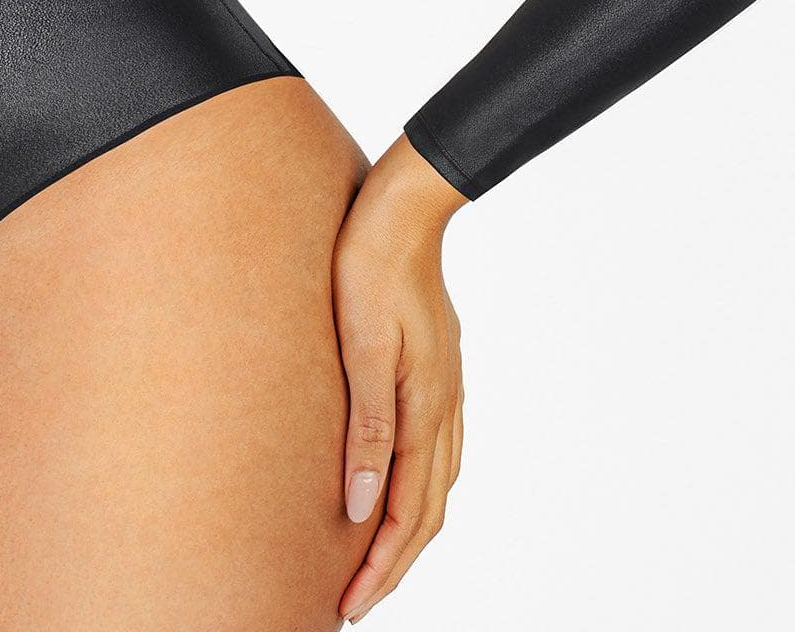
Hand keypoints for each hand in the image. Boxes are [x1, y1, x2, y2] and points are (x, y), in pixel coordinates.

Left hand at [332, 133, 467, 620]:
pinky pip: (434, 450)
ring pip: (436, 484)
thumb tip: (361, 505)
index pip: (407, 512)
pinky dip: (417, 488)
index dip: (380, 566)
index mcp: (427, 406)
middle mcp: (444, 405)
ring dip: (407, 530)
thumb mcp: (361, 344)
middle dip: (393, 563)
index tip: (348, 606)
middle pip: (427, 510)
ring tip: (373, 562)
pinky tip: (394, 487)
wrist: (404, 204)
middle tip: (353, 603)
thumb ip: (365, 427)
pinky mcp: (436, 368)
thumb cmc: (371, 262)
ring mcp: (446, 386)